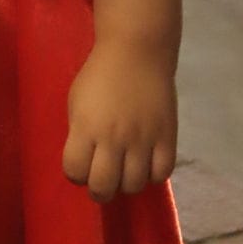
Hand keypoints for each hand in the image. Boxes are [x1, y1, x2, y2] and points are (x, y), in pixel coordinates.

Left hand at [62, 39, 177, 202]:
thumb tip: (84, 160)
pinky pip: (160, 175)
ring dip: (126, 183)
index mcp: (86, 127)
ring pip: (134, 186)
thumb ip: (79, 132)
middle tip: (101, 180)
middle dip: (99, 190)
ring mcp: (143, 141)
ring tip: (123, 171)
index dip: (75, 173)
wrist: (135, 53)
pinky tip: (145, 164)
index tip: (79, 166)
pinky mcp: (167, 139)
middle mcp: (114, 139)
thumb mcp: (76, 101)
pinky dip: (152, 175)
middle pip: (104, 187)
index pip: (74, 171)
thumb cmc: (99, 75)